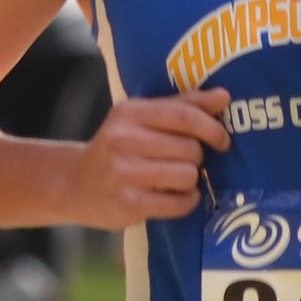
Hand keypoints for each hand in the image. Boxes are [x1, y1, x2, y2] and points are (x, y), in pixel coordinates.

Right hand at [71, 87, 230, 226]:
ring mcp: (124, 173)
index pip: (184, 116)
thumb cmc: (118, 147)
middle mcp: (123, 140)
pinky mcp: (129, 203)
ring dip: (191, 180)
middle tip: (184, 161)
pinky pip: (178, 203)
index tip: (222, 139)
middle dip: (197, 157)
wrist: (75, 184)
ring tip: (176, 179)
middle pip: (190, 148)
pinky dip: (185, 201)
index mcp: (130, 112)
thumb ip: (183, 105)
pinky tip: (175, 196)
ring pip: (187, 175)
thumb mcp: (142, 119)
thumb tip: (224, 96)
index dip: (212, 128)